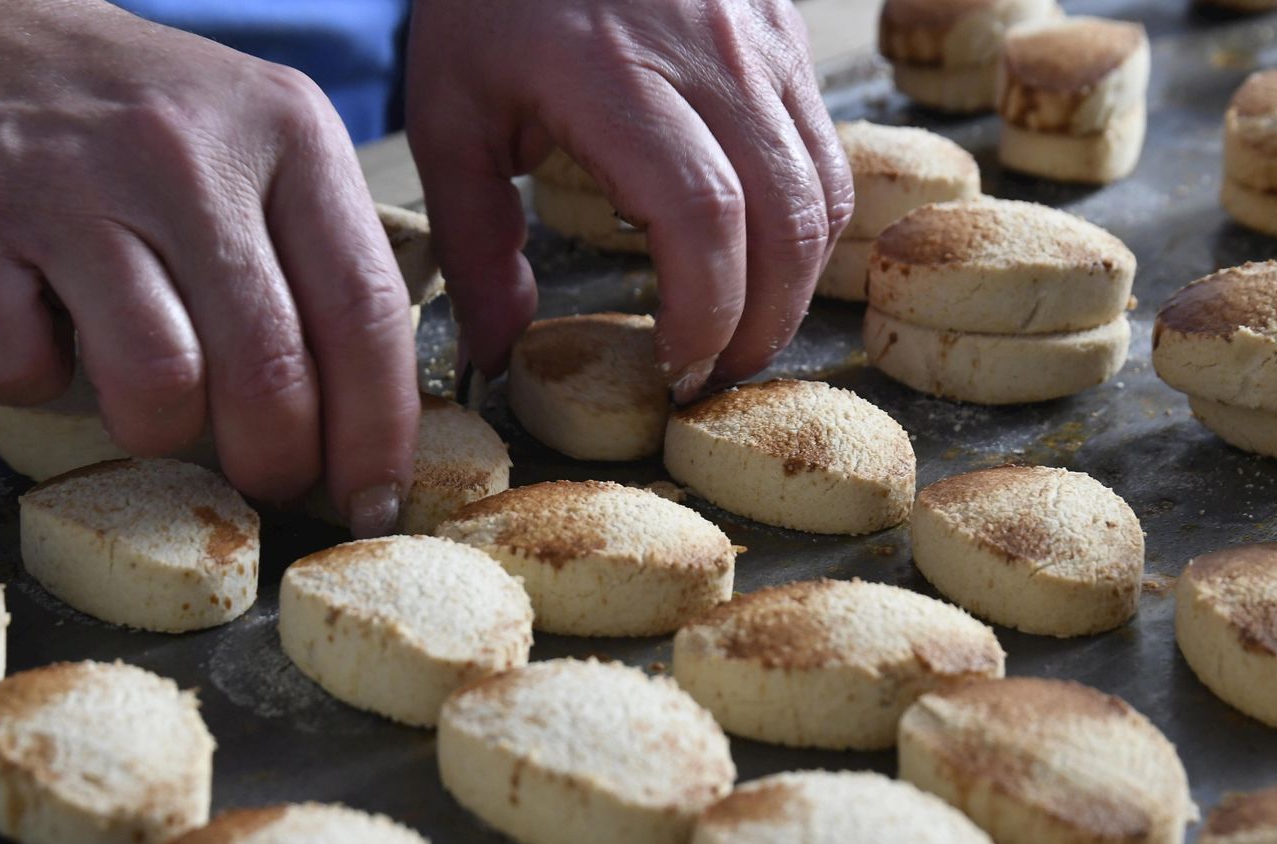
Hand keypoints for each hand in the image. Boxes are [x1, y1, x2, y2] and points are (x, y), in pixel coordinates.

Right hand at [0, 0, 419, 535]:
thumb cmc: (144, 118)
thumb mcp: (268, 145)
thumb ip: (325, 262)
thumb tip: (372, 427)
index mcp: (289, 133)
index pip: (366, 314)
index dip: (379, 433)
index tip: (374, 499)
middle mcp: (186, 154)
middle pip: (270, 374)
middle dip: (279, 462)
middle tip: (268, 475)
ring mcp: (70, 183)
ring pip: (158, 388)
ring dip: (158, 428)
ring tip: (150, 389)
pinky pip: (20, 371)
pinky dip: (34, 382)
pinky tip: (46, 330)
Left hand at [406, 0, 853, 400]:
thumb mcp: (450, 114)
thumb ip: (476, 242)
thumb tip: (497, 356)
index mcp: (615, 75)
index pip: (703, 217)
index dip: (705, 312)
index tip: (673, 365)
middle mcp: (709, 56)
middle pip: (786, 218)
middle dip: (762, 322)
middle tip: (715, 375)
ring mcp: (762, 41)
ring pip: (825, 190)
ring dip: (796, 284)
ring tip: (742, 330)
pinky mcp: (787, 35)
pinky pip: (826, 150)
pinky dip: (806, 224)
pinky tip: (757, 256)